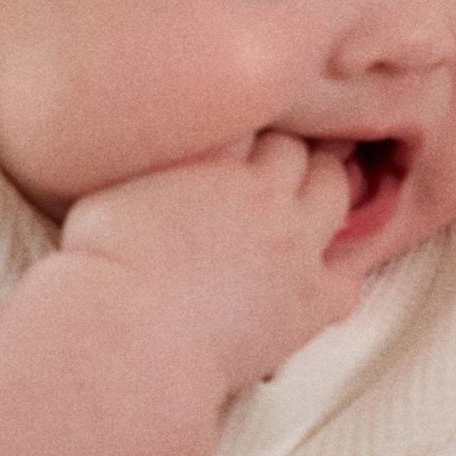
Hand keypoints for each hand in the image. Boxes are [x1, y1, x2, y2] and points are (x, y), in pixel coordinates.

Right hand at [60, 132, 361, 402]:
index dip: (247, 126)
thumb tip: (164, 139)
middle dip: (287, 154)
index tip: (236, 141)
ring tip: (298, 204)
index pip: (256, 118)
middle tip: (268, 169)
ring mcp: (297, 247)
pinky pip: (350, 277)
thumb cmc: (105, 264)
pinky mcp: (312, 302)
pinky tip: (316, 274)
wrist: (131, 337)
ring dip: (320, 190)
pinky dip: (338, 270)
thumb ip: (157, 155)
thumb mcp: (118, 184)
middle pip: (300, 151)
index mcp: (221, 158)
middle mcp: (268, 194)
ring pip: (334, 193)